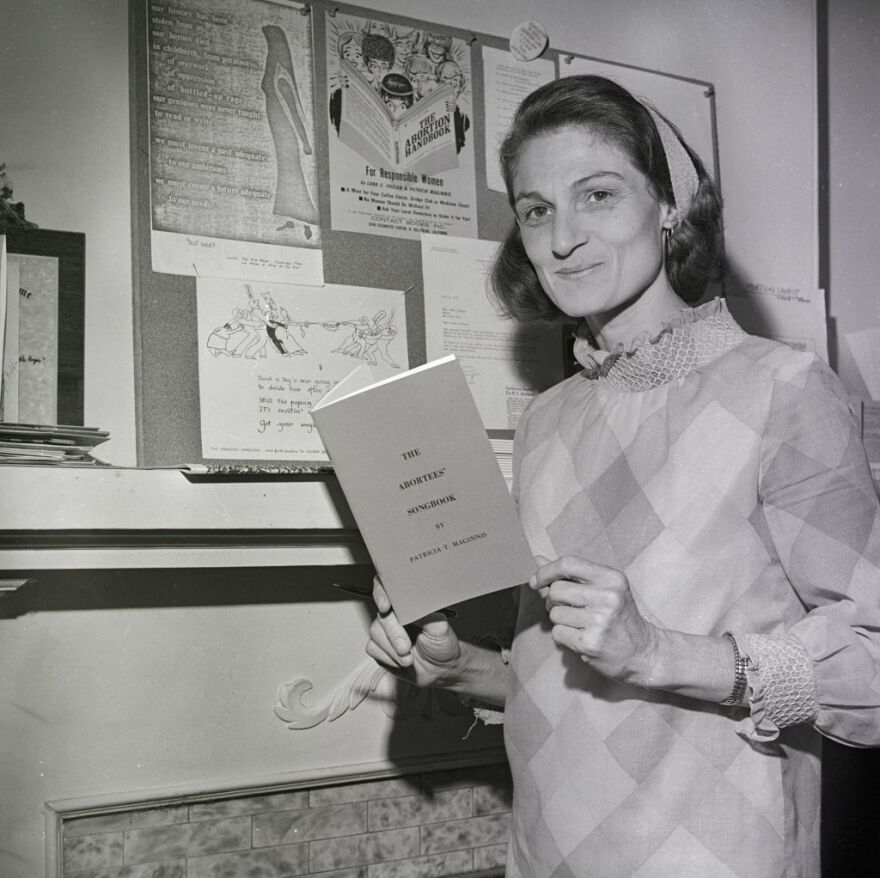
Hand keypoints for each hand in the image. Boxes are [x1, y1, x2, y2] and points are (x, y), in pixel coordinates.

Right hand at [366, 575, 461, 687]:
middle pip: (381, 615)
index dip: (382, 593)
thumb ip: (424, 613)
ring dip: (393, 649)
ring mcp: (385, 629)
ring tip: (409, 656)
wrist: (440, 669)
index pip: (387, 586)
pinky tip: (401, 660)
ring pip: (375, 632)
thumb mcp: (439, 627)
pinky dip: (388, 657)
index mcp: (408, 602)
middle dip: (394, 634)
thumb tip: (411, 603)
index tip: (386, 607)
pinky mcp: (378, 645)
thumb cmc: (442, 644)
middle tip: (406, 647)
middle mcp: (395, 613)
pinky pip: (372, 647)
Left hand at [531, 555, 658, 685]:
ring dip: (560, 620)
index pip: (568, 563)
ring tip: (580, 625)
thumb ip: (571, 574)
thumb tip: (537, 559)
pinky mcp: (590, 643)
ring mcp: (599, 621)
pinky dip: (563, 636)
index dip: (546, 571)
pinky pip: (557, 633)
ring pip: (554, 613)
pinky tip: (581, 638)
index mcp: (611, 578)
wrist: (644, 653)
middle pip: (556, 590)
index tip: (536, 581)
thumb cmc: (619, 618)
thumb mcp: (604, 589)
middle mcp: (607, 597)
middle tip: (566, 609)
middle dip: (553, 601)